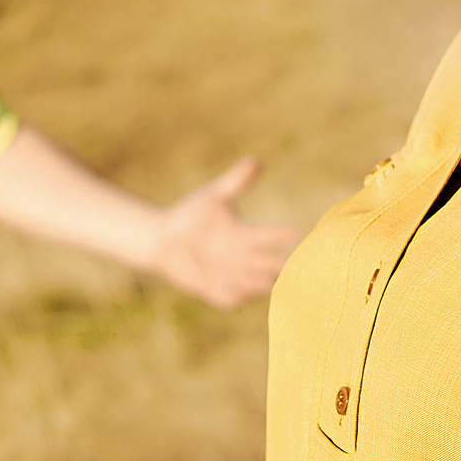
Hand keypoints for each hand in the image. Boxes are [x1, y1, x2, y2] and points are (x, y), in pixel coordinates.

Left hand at [148, 158, 298, 309]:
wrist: (162, 239)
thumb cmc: (191, 214)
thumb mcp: (214, 197)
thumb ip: (236, 182)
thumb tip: (256, 160)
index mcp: (246, 235)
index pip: (271, 236)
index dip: (283, 235)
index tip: (298, 232)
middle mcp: (244, 258)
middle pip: (273, 266)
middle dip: (285, 267)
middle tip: (296, 267)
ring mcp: (231, 276)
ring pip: (258, 286)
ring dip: (262, 283)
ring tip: (267, 280)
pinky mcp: (215, 291)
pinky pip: (232, 300)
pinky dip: (237, 296)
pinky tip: (236, 292)